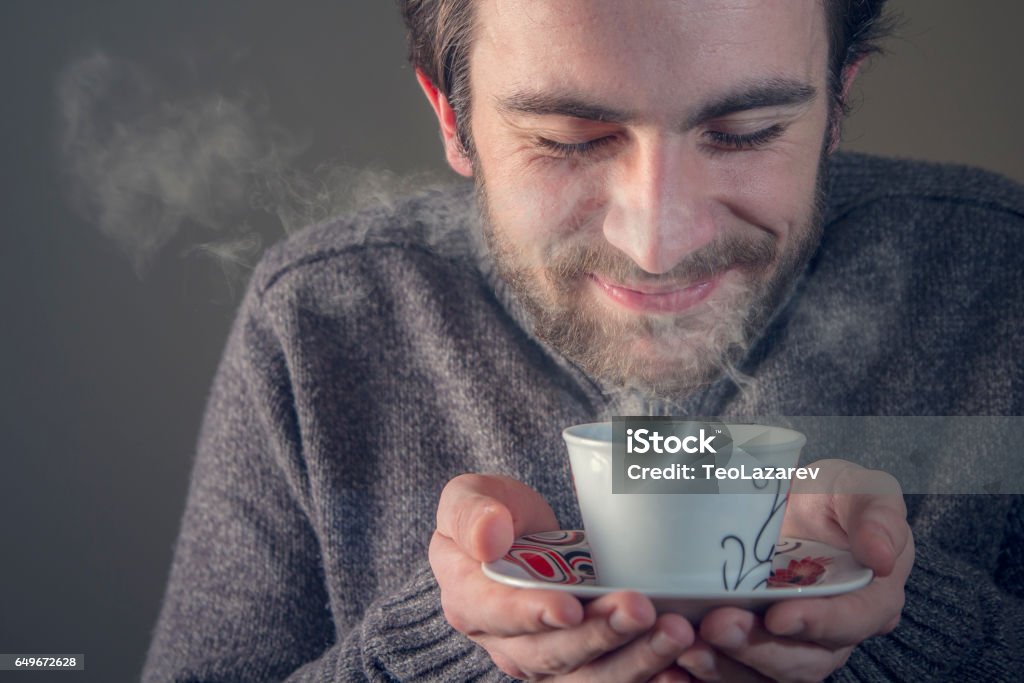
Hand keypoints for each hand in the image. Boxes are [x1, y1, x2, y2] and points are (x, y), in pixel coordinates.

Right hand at [430, 473, 696, 681]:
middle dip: (600, 635)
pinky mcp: (585, 665)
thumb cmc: (492, 514)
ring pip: (590, 676)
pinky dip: (649, 678)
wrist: (515, 537)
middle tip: (642, 609)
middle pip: (552, 653)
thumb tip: (489, 540)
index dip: (534, 614)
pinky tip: (682, 672)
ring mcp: (547, 660)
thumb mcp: (467, 498)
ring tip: (676, 632)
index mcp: (470, 602)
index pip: (499, 615)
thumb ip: (471, 514)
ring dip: (636, 658)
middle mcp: (506, 644)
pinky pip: (615, 680)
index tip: (570, 606)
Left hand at [675, 459, 914, 681]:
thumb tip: (882, 557)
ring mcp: (792, 646)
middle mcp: (834, 635)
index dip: (817, 623)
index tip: (779, 615)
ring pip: (765, 674)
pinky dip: (706, 674)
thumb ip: (878, 516)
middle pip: (802, 660)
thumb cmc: (834, 498)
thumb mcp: (863, 489)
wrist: (791, 505)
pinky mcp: (755, 648)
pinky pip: (734, 673)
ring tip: (688, 647)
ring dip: (726, 666)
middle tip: (716, 625)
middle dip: (758, 648)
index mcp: (871, 600)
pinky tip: (673, 664)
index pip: (851, 622)